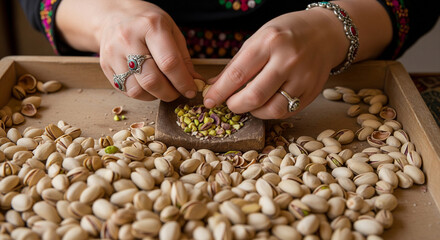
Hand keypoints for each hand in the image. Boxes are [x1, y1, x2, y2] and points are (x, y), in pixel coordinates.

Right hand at [98, 0, 198, 100]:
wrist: (115, 16)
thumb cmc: (148, 24)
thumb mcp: (171, 31)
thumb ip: (183, 58)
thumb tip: (195, 83)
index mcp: (150, 26)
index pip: (169, 63)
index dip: (183, 82)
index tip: (191, 91)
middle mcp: (128, 39)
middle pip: (151, 80)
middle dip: (169, 93)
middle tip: (177, 93)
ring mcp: (114, 53)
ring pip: (137, 90)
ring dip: (155, 96)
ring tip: (163, 89)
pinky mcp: (105, 65)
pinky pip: (126, 90)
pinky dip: (142, 94)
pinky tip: (148, 87)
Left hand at [203, 9, 349, 118]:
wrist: (325, 33)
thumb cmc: (287, 33)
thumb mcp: (258, 39)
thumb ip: (236, 64)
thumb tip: (214, 86)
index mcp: (270, 42)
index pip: (238, 74)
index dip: (220, 92)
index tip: (209, 100)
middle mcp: (288, 60)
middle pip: (255, 96)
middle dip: (236, 105)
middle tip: (230, 104)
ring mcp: (303, 78)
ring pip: (273, 110)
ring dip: (254, 112)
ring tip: (250, 103)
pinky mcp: (312, 92)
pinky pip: (288, 112)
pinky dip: (272, 112)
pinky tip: (267, 102)